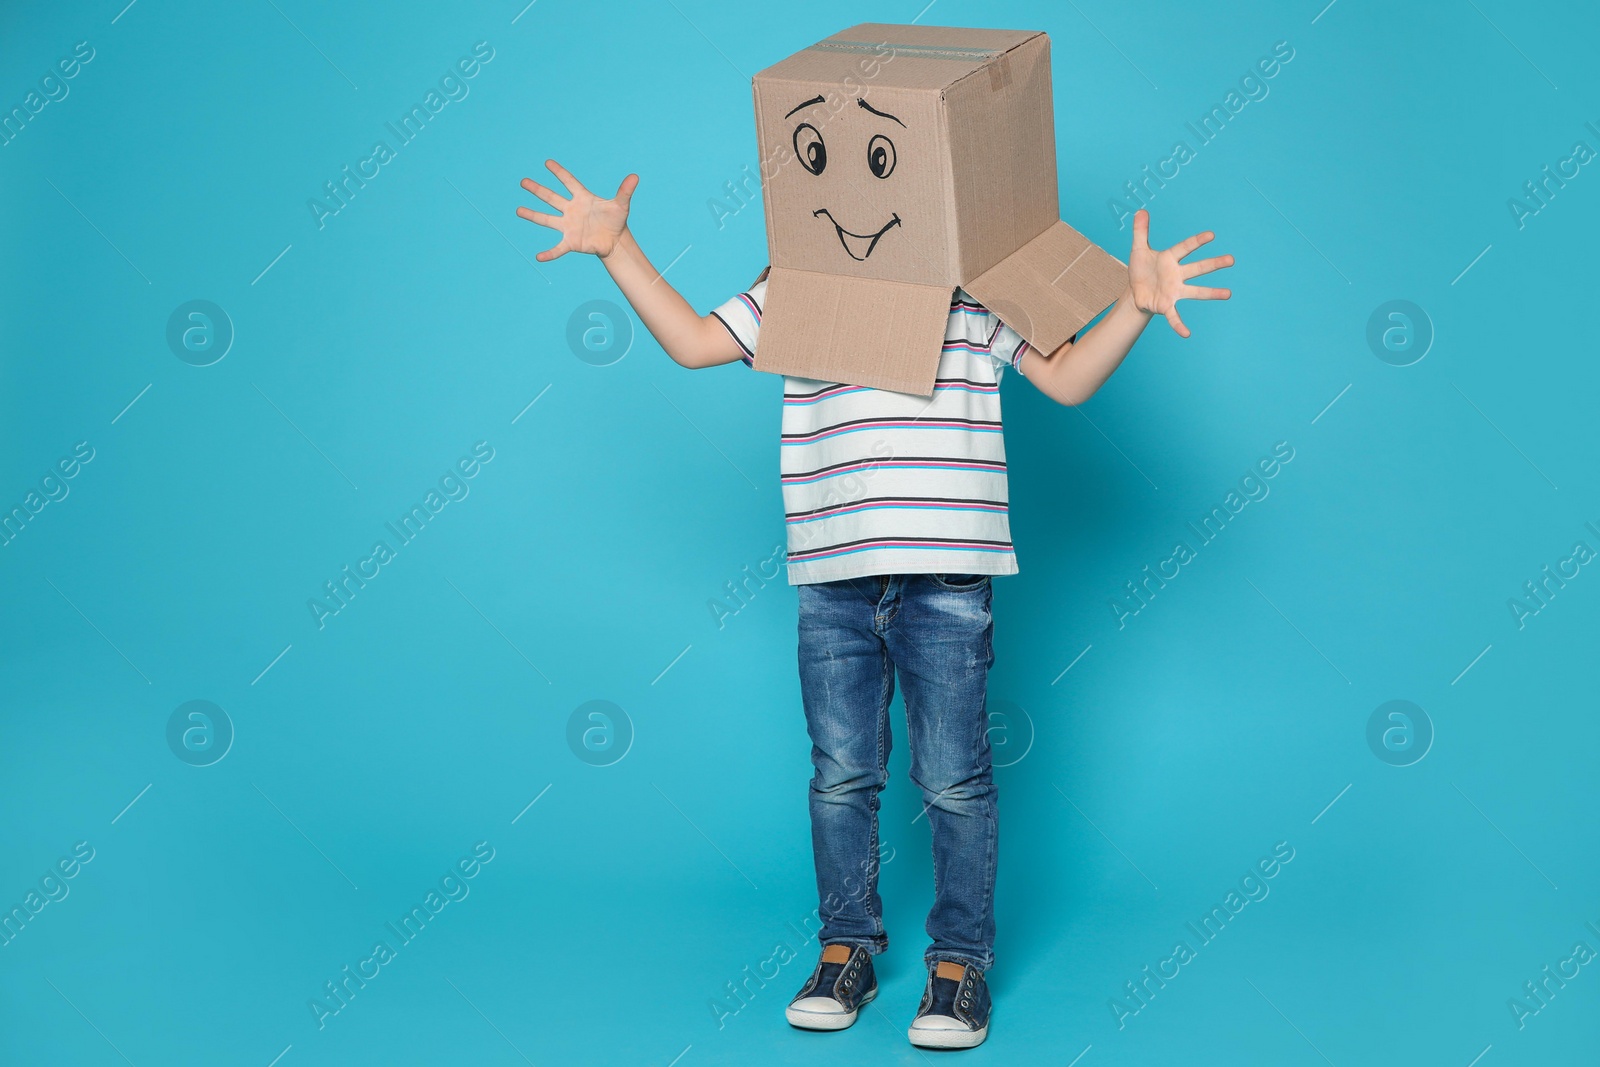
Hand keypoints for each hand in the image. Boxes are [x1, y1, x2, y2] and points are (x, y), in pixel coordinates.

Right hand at [517, 160, 637, 260]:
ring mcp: (569, 226)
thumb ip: (625, 191)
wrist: (614, 241)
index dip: (559, 172)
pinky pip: (558, 248)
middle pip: (551, 198)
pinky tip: (539, 257)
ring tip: (518, 210)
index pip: (569, 182)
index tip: (547, 162)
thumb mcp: (620, 205)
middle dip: (537, 190)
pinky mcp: (571, 241)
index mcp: (582, 198)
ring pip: (547, 219)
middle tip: (523, 181)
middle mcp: (571, 210)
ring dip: (533, 215)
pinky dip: (549, 253)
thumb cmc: (616, 220)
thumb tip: (635, 176)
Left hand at [1125, 209, 1233, 337]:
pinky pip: (1174, 316)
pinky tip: (1186, 334)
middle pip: (1198, 268)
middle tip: (1232, 260)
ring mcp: (1174, 291)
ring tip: (1228, 294)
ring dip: (1211, 293)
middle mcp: (1177, 274)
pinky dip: (1179, 325)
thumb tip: (1140, 211)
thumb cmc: (1141, 270)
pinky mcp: (1167, 305)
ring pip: (1196, 291)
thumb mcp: (1138, 250)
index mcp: (1170, 259)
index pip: (1185, 247)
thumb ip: (1140, 232)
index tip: (1211, 235)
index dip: (1197, 241)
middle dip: (1214, 263)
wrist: (1135, 292)